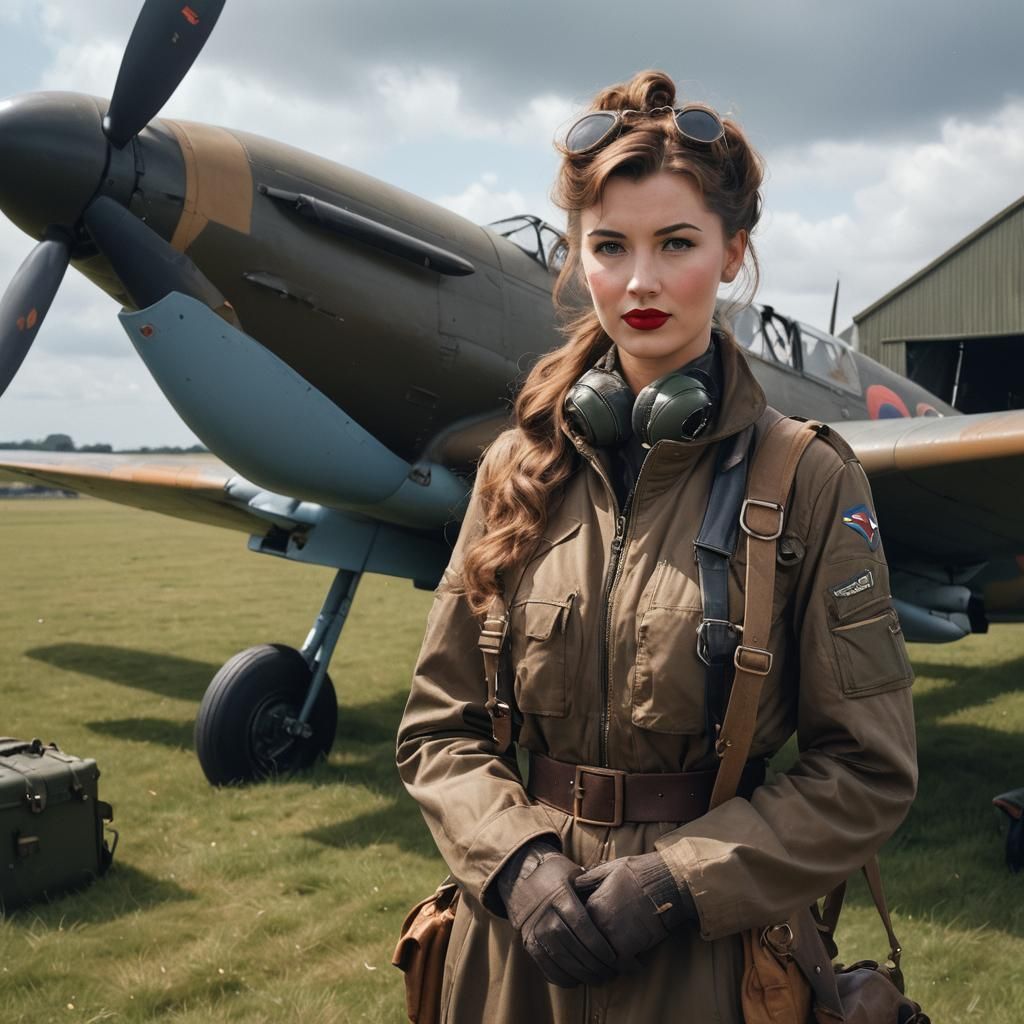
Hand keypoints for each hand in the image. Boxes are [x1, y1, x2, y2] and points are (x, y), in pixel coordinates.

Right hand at [496, 841, 616, 987]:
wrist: (521, 875)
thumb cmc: (557, 874)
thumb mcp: (574, 872)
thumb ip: (592, 887)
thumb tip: (617, 903)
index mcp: (559, 895)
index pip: (580, 924)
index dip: (597, 944)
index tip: (613, 957)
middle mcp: (544, 913)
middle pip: (570, 944)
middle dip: (592, 963)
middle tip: (610, 973)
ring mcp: (533, 929)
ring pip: (558, 958)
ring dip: (580, 973)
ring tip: (598, 979)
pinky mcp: (527, 941)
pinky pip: (544, 965)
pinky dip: (561, 977)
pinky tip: (577, 980)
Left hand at [573, 852, 694, 971]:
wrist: (665, 881)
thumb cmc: (639, 872)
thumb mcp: (609, 868)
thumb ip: (589, 879)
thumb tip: (575, 885)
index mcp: (592, 904)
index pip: (578, 926)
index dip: (584, 932)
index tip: (589, 937)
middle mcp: (599, 922)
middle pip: (588, 945)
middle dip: (593, 952)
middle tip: (600, 957)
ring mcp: (613, 935)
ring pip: (602, 958)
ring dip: (609, 962)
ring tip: (615, 963)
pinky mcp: (629, 947)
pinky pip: (621, 965)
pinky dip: (627, 967)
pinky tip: (634, 963)